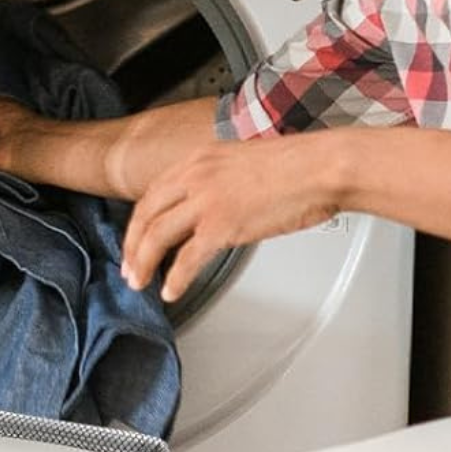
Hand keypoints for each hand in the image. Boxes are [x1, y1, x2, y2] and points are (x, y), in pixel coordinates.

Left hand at [119, 136, 343, 302]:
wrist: (321, 167)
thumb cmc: (297, 166)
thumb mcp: (243, 162)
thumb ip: (220, 180)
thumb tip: (214, 205)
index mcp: (199, 159)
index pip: (153, 193)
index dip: (139, 223)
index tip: (136, 241)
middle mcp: (196, 176)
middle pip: (146, 216)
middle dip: (132, 247)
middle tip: (129, 268)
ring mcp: (206, 201)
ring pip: (157, 237)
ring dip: (143, 264)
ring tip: (140, 283)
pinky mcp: (222, 226)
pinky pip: (186, 259)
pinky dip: (174, 279)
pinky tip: (171, 291)